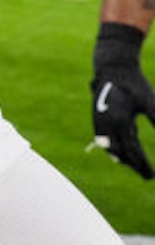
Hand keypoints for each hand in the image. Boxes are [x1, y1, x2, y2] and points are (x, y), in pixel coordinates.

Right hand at [93, 22, 154, 178]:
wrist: (112, 67)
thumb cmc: (135, 84)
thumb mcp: (151, 103)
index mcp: (121, 121)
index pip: (132, 151)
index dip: (143, 165)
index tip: (153, 176)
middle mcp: (106, 124)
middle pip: (120, 153)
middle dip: (134, 166)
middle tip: (148, 177)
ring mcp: (98, 122)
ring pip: (109, 148)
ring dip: (123, 159)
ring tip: (135, 166)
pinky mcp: (96, 118)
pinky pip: (103, 140)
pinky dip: (113, 149)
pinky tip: (122, 152)